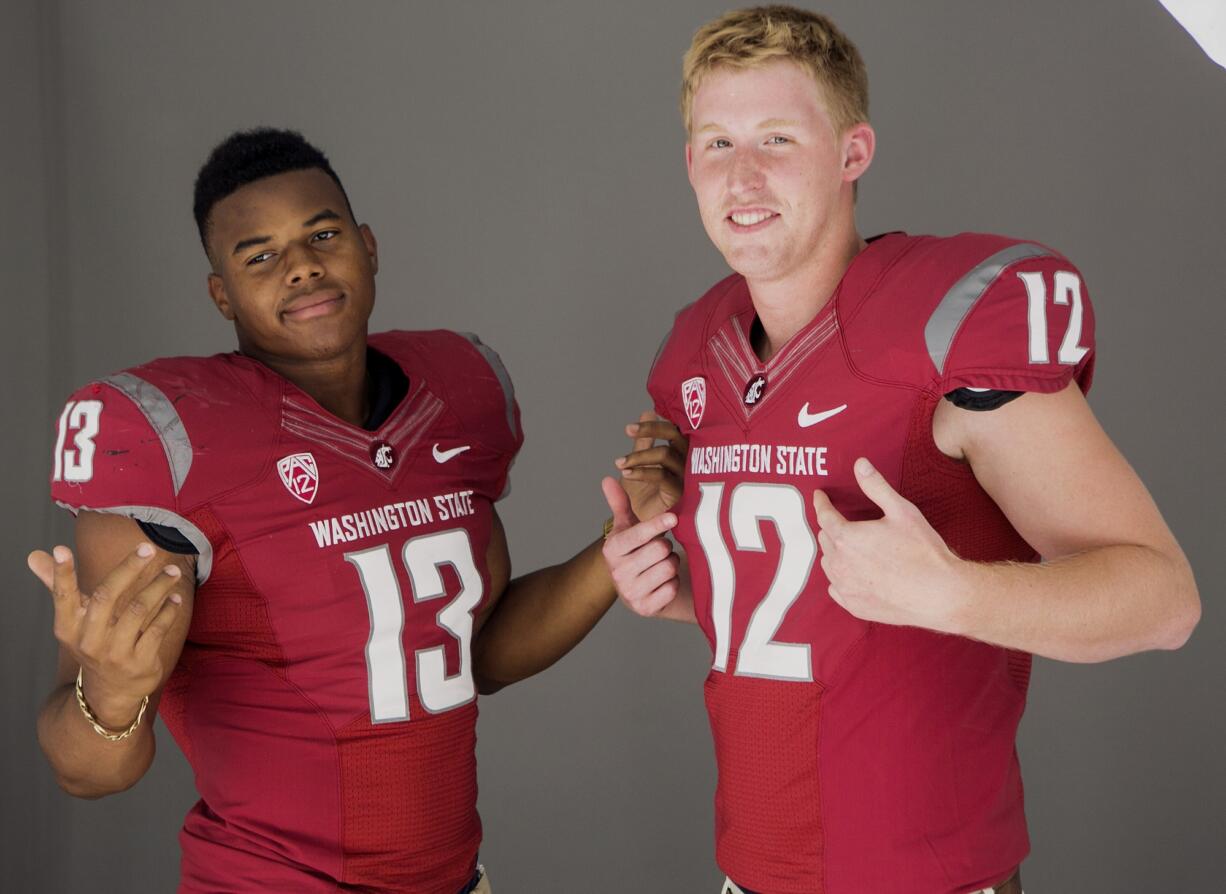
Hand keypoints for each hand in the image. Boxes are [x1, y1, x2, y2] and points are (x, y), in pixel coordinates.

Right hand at [29, 543, 183, 727]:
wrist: (111, 692)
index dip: (62, 574)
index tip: (60, 549)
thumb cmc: (94, 643)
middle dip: (128, 568)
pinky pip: (157, 628)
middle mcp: (89, 641)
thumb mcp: (74, 622)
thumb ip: (59, 587)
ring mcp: (114, 653)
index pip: (63, 597)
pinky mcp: (139, 662)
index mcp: (69, 628)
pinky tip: (175, 597)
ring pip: (137, 610)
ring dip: (158, 586)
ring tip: (171, 571)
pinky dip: (169, 609)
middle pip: (106, 597)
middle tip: (148, 547)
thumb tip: (35, 556)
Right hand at [600, 476, 680, 616]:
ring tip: (662, 564)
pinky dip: (673, 583)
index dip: (658, 524)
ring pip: (668, 568)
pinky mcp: (644, 609)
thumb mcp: (629, 527)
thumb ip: (619, 503)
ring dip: (672, 564)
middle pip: (659, 550)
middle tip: (660, 549)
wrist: (643, 587)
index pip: (638, 534)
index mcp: (611, 550)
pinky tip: (665, 582)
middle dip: (666, 547)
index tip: (673, 518)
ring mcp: (629, 593)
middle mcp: (617, 573)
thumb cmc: (639, 550)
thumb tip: (607, 478)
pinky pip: (671, 588)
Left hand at [614, 411, 686, 520]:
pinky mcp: (682, 494)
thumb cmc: (645, 495)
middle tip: (628, 430)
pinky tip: (627, 473)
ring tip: (620, 462)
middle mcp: (688, 461)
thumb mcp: (641, 462)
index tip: (629, 427)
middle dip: (651, 430)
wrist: (642, 528)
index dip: (654, 425)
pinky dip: (642, 472)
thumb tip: (648, 412)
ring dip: (639, 455)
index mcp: (681, 452)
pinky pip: (662, 476)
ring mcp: (687, 477)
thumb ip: (644, 440)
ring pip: (665, 454)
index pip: (673, 429)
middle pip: (675, 436)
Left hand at [812, 458, 968, 633]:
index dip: (821, 503)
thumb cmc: (923, 550)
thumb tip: (859, 464)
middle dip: (831, 527)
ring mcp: (845, 587)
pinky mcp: (854, 606)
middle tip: (842, 522)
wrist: (940, 594)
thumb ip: (876, 486)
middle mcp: (840, 564)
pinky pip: (836, 588)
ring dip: (835, 553)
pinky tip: (853, 575)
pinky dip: (841, 578)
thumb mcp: (902, 511)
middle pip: (826, 539)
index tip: (820, 496)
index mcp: (847, 537)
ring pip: (829, 564)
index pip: (824, 516)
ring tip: (849, 547)